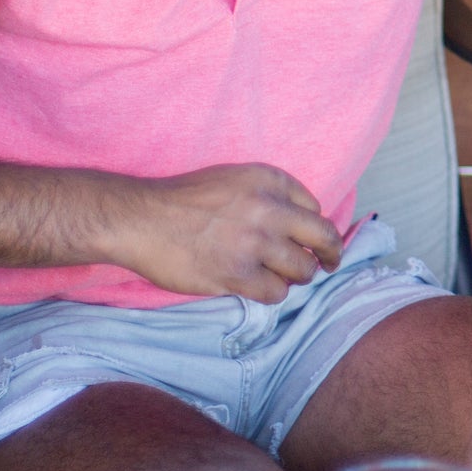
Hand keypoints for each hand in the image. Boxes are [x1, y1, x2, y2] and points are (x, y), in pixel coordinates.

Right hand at [112, 164, 341, 304]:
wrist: (141, 219)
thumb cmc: (185, 199)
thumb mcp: (235, 178)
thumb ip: (270, 195)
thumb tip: (303, 224)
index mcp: (269, 180)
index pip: (315, 209)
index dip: (314, 228)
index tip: (312, 239)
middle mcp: (269, 209)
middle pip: (323, 238)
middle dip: (330, 255)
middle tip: (328, 264)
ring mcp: (254, 244)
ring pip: (302, 270)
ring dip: (296, 277)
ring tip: (281, 277)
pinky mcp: (237, 275)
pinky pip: (275, 292)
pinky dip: (271, 292)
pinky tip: (258, 287)